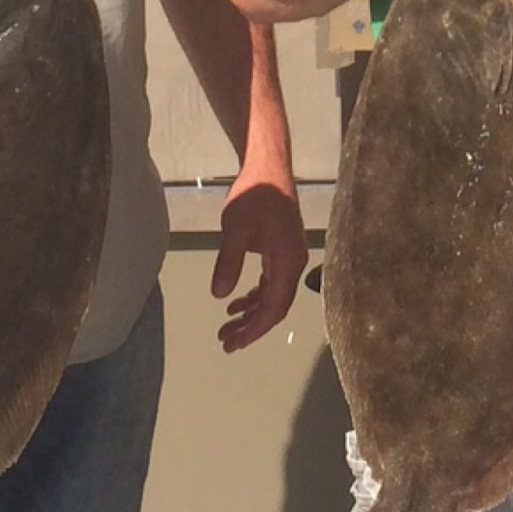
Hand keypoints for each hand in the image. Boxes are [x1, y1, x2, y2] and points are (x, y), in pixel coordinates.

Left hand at [210, 172, 308, 351]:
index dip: (255, 329)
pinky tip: (235, 302)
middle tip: (226, 342)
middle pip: (274, 307)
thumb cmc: (255, 195)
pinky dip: (254, 295)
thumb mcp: (236, 229)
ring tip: (227, 328)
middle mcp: (293, 263)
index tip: (234, 343)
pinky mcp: (281, 250)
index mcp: (287, 262)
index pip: (274, 307)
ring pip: (272, 296)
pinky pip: (270, 283)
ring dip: (251, 313)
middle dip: (251, 327)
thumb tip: (219, 294)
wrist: (269, 168)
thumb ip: (229, 262)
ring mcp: (288, 257)